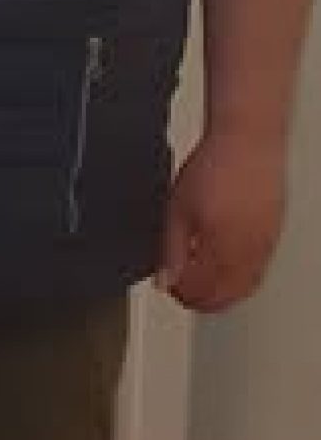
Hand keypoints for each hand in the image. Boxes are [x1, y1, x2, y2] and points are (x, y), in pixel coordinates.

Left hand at [159, 130, 287, 311]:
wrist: (246, 142)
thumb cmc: (215, 167)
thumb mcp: (178, 211)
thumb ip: (171, 251)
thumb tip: (165, 280)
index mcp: (222, 249)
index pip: (201, 293)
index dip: (180, 293)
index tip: (168, 284)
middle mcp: (248, 254)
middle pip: (225, 297)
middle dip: (200, 297)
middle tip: (181, 287)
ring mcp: (264, 248)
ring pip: (244, 288)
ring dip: (220, 290)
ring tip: (199, 276)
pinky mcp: (273, 237)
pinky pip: (257, 272)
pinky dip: (238, 278)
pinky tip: (222, 264)